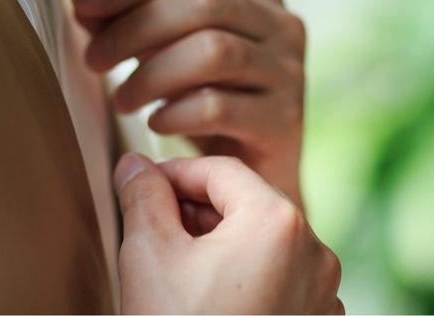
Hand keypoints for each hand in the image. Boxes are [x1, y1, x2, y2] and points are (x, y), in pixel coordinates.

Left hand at [73, 0, 305, 205]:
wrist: (251, 168)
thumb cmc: (208, 99)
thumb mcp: (173, 51)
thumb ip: (138, 19)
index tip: (81, 4)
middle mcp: (282, 25)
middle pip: (204, 3)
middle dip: (136, 28)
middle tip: (93, 58)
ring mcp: (289, 72)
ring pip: (213, 52)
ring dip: (152, 74)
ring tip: (121, 100)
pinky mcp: (284, 121)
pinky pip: (220, 107)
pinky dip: (176, 112)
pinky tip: (156, 123)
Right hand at [115, 154, 342, 314]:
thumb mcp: (149, 252)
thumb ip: (142, 194)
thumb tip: (134, 164)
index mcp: (279, 223)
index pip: (219, 171)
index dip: (174, 171)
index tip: (141, 181)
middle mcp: (314, 252)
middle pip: (241, 202)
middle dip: (191, 205)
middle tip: (149, 217)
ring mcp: (320, 292)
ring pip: (257, 237)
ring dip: (212, 235)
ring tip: (171, 252)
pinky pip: (273, 271)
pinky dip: (237, 265)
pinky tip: (201, 285)